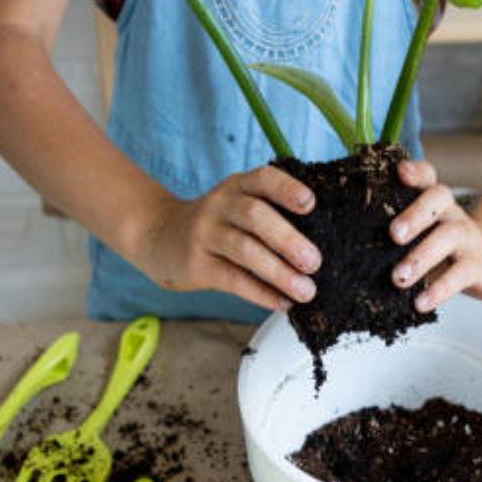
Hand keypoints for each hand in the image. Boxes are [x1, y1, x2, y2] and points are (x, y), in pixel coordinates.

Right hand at [136, 166, 321, 310]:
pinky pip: (233, 279)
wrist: (160, 237)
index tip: (310, 203)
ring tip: (306, 290)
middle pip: (256, 216)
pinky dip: (261, 293)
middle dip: (288, 239)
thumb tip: (321, 246)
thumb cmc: (219, 224)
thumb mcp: (238, 206)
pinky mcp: (197, 264)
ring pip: (245, 250)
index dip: (287, 189)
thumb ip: (272, 215)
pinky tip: (282, 302)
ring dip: (279, 272)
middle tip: (315, 262)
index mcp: (238, 186)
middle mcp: (220, 205)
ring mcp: (205, 233)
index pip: (264, 179)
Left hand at [389, 160, 481, 311]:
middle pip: (438, 199)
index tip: (400, 172)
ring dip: (421, 257)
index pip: (427, 177)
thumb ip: (396, 232)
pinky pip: (459, 275)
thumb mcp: (422, 232)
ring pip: (448, 237)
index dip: (416, 172)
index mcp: (434, 202)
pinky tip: (420, 303)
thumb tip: (352, 250)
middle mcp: (451, 213)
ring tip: (399, 278)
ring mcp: (467, 237)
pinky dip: (439, 290)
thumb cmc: (441, 248)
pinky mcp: (477, 265)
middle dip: (415, 215)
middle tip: (393, 234)